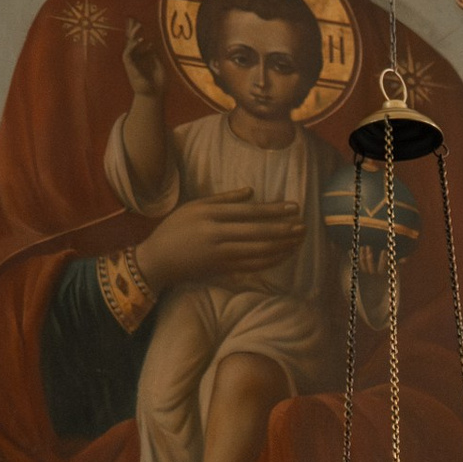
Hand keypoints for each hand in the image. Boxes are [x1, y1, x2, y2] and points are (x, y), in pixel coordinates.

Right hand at [120, 18, 163, 101]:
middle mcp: (135, 59)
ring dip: (132, 35)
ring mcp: (132, 63)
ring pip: (128, 45)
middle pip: (131, 40)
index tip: (139, 22)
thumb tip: (151, 42)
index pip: (137, 42)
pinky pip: (128, 53)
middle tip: (133, 18)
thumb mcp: (159, 65)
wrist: (154, 96)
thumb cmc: (158, 84)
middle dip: (131, 29)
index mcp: (142, 58)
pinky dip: (133, 46)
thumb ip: (154, 54)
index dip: (137, 32)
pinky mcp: (129, 67)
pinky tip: (141, 40)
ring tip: (139, 26)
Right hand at [138, 195, 307, 296]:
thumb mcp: (195, 206)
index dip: (273, 210)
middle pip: (258, 231)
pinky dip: (271, 260)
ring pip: (258, 250)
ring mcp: (220, 253)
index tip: (293, 207)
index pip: (249, 211)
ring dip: (282, 245)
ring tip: (299, 239)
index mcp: (210, 213)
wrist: (158, 260)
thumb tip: (251, 191)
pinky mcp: (222, 270)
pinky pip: (252, 266)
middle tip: (304, 225)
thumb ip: (223, 199)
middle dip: (284, 229)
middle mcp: (216, 233)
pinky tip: (284, 255)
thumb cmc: (175, 229)